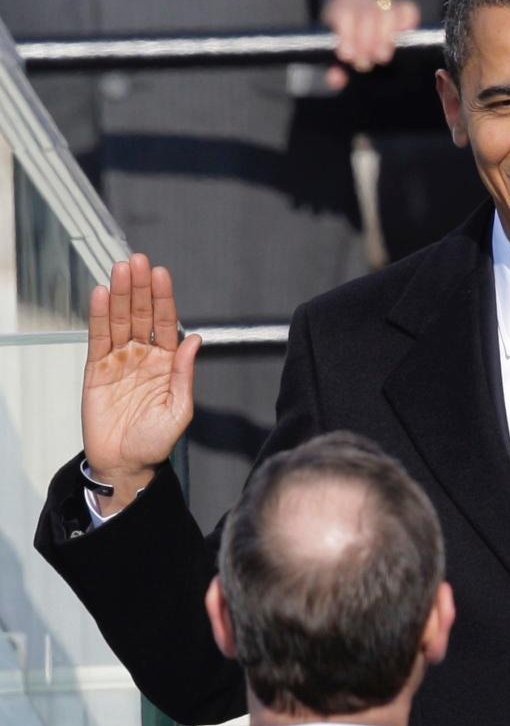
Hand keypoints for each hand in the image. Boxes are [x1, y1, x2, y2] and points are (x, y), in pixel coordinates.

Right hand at [82, 254, 200, 512]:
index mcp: (167, 364)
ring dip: (119, 294)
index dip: (163, 298)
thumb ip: (185, 373)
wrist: (126, 464)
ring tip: (120, 270)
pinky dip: (98, 316)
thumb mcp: (179, 409)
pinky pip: (97, 338)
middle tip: (139, 261)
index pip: (166, 323)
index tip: (162, 274)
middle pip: (140, 314)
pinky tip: (100, 295)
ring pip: (119, 320)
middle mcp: (144, 357)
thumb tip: (195, 341)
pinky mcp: (97, 370)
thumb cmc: (155, 442)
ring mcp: (119, 361)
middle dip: (140, 287)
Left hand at [321, 0, 419, 89]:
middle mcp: (362, 3)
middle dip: (366, 43)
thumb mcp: (333, 52)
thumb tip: (337, 79)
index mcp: (341, 9)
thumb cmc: (345, 40)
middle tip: (364, 64)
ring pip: (388, 13)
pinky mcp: (402, 9)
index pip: (345, 15)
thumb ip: (333, 68)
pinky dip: (408, 22)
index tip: (347, 56)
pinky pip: (408, 10)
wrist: (356, 14)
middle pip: (367, 16)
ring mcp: (383, 5)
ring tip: (381, 57)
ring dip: (385, 37)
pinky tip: (403, 36)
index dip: (347, 36)